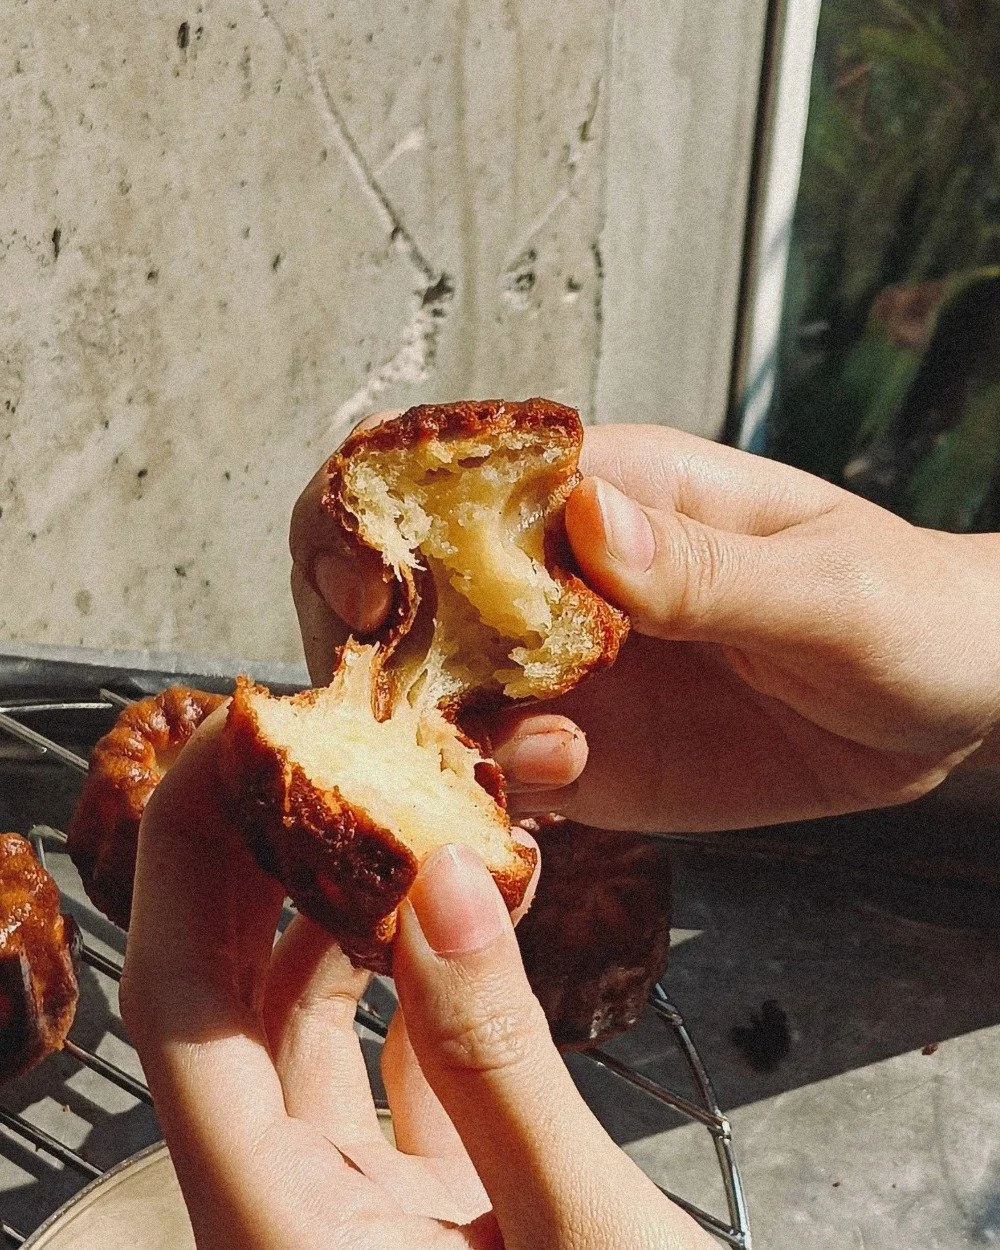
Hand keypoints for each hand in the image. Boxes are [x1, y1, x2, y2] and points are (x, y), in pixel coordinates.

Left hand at [120, 717, 713, 1248]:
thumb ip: (498, 1061)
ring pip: (303, 1031)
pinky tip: (455, 919)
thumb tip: (442, 880)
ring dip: (339, 914)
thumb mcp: (581, 1239)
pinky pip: (387, 1065)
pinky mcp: (423, 1209)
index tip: (230, 741)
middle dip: (252, 861)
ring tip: (390, 818)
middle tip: (306, 750)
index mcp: (280, 1241)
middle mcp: (289, 1224)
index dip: (184, 859)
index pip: (181, 1011)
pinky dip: (416, 981)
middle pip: (224, 1006)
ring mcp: (350, 1218)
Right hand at [291, 418, 999, 831]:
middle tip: (391, 686)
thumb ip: (706, 566)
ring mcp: (562, 669)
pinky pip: (492, 770)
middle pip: (399, 573)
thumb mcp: (827, 588)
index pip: (451, 468)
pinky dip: (481, 792)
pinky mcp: (584, 755)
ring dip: (425, 727)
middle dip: (356, 623)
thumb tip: (589, 515)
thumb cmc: (907, 607)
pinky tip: (552, 803)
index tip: (367, 579)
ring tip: (552, 759)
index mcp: (613, 492)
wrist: (951, 706)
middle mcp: (561, 577)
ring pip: (425, 682)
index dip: (376, 508)